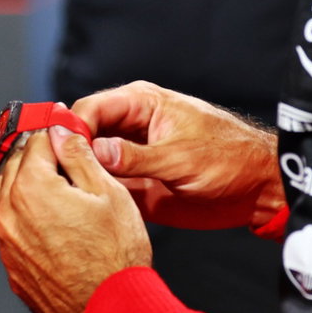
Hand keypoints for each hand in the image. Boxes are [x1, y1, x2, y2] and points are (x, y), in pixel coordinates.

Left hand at [0, 124, 152, 312]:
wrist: (111, 310)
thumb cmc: (116, 258)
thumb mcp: (108, 193)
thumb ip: (78, 156)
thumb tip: (62, 132)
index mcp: (32, 188)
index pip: (35, 141)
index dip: (53, 129)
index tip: (63, 125)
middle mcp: (10, 214)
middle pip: (14, 165)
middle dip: (35, 152)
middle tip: (58, 148)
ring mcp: (8, 243)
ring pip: (4, 195)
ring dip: (23, 180)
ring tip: (52, 179)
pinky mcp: (12, 266)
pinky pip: (10, 227)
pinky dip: (22, 212)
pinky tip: (48, 215)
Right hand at [72, 81, 283, 230]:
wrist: (256, 188)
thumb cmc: (229, 158)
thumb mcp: (181, 157)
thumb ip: (136, 156)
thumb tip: (95, 151)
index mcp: (140, 104)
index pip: (91, 108)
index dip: (71, 128)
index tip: (58, 152)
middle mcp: (130, 126)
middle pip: (83, 134)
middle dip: (68, 152)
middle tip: (55, 178)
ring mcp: (131, 155)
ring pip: (89, 161)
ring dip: (78, 175)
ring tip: (64, 195)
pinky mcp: (135, 182)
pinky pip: (105, 185)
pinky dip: (94, 194)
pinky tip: (84, 207)